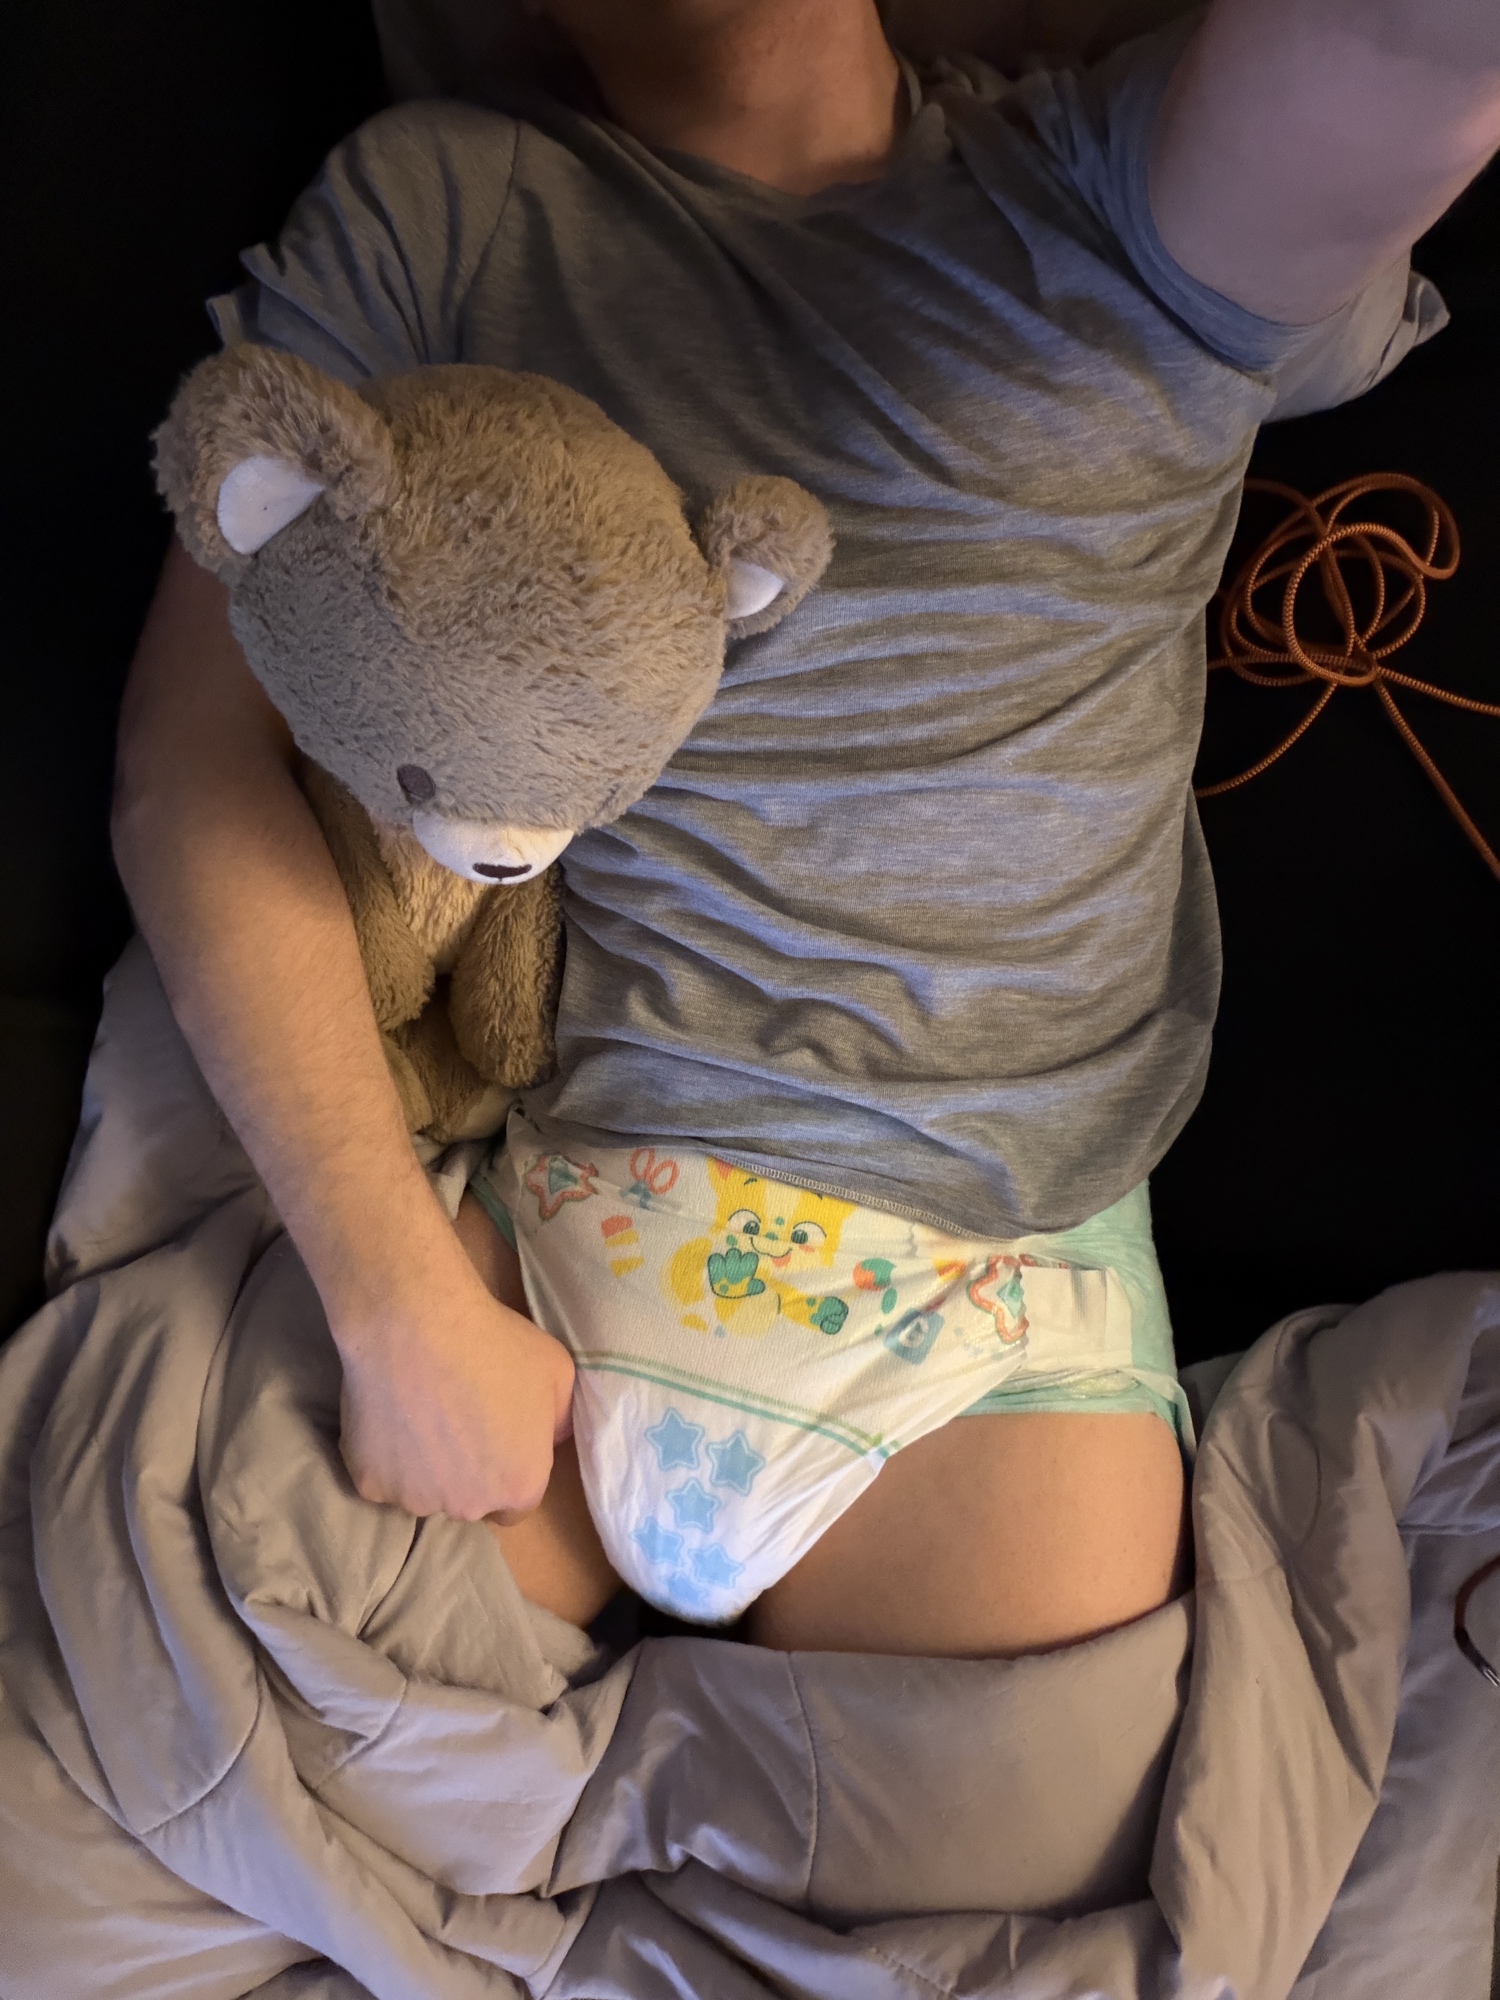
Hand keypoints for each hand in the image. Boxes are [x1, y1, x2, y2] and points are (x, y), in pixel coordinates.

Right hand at [334, 1260, 574, 1522]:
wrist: (415, 1323)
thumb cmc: (494, 1345)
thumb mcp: (558, 1374)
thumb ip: (559, 1420)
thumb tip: (548, 1439)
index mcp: (517, 1486)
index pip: (516, 1504)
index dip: (507, 1472)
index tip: (495, 1442)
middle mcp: (467, 1507)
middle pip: (469, 1501)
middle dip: (467, 1473)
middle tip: (457, 1420)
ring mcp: (413, 1499)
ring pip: (422, 1492)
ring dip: (424, 1468)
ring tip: (419, 1413)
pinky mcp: (367, 1483)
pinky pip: (381, 1477)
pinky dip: (384, 1456)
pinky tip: (389, 1414)